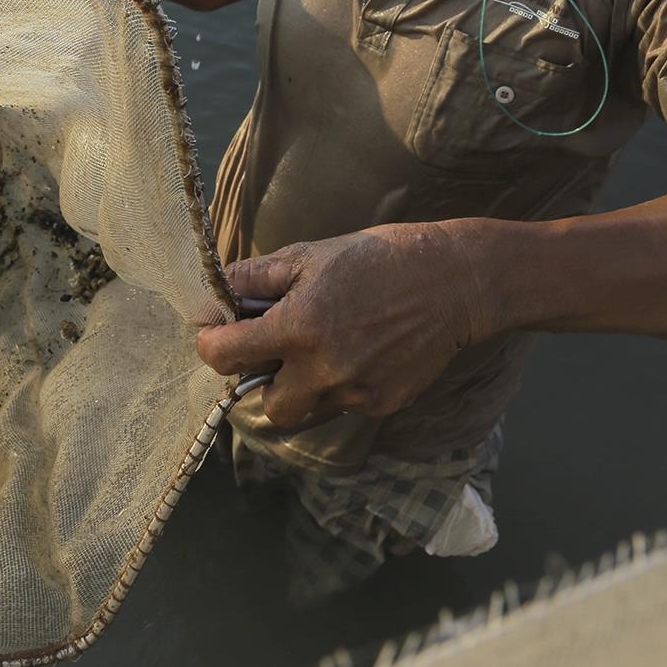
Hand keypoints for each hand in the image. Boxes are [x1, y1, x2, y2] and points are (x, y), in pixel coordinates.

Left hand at [194, 221, 494, 429]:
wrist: (454, 282)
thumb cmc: (378, 258)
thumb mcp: (309, 255)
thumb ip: (255, 278)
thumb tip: (215, 293)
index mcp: (299, 328)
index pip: (225, 356)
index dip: (212, 342)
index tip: (215, 332)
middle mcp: (323, 371)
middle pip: (267, 406)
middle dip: (263, 381)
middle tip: (276, 350)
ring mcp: (356, 393)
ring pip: (307, 410)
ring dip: (301, 388)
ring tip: (319, 349)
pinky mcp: (383, 404)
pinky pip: (343, 406)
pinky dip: (339, 386)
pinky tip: (358, 352)